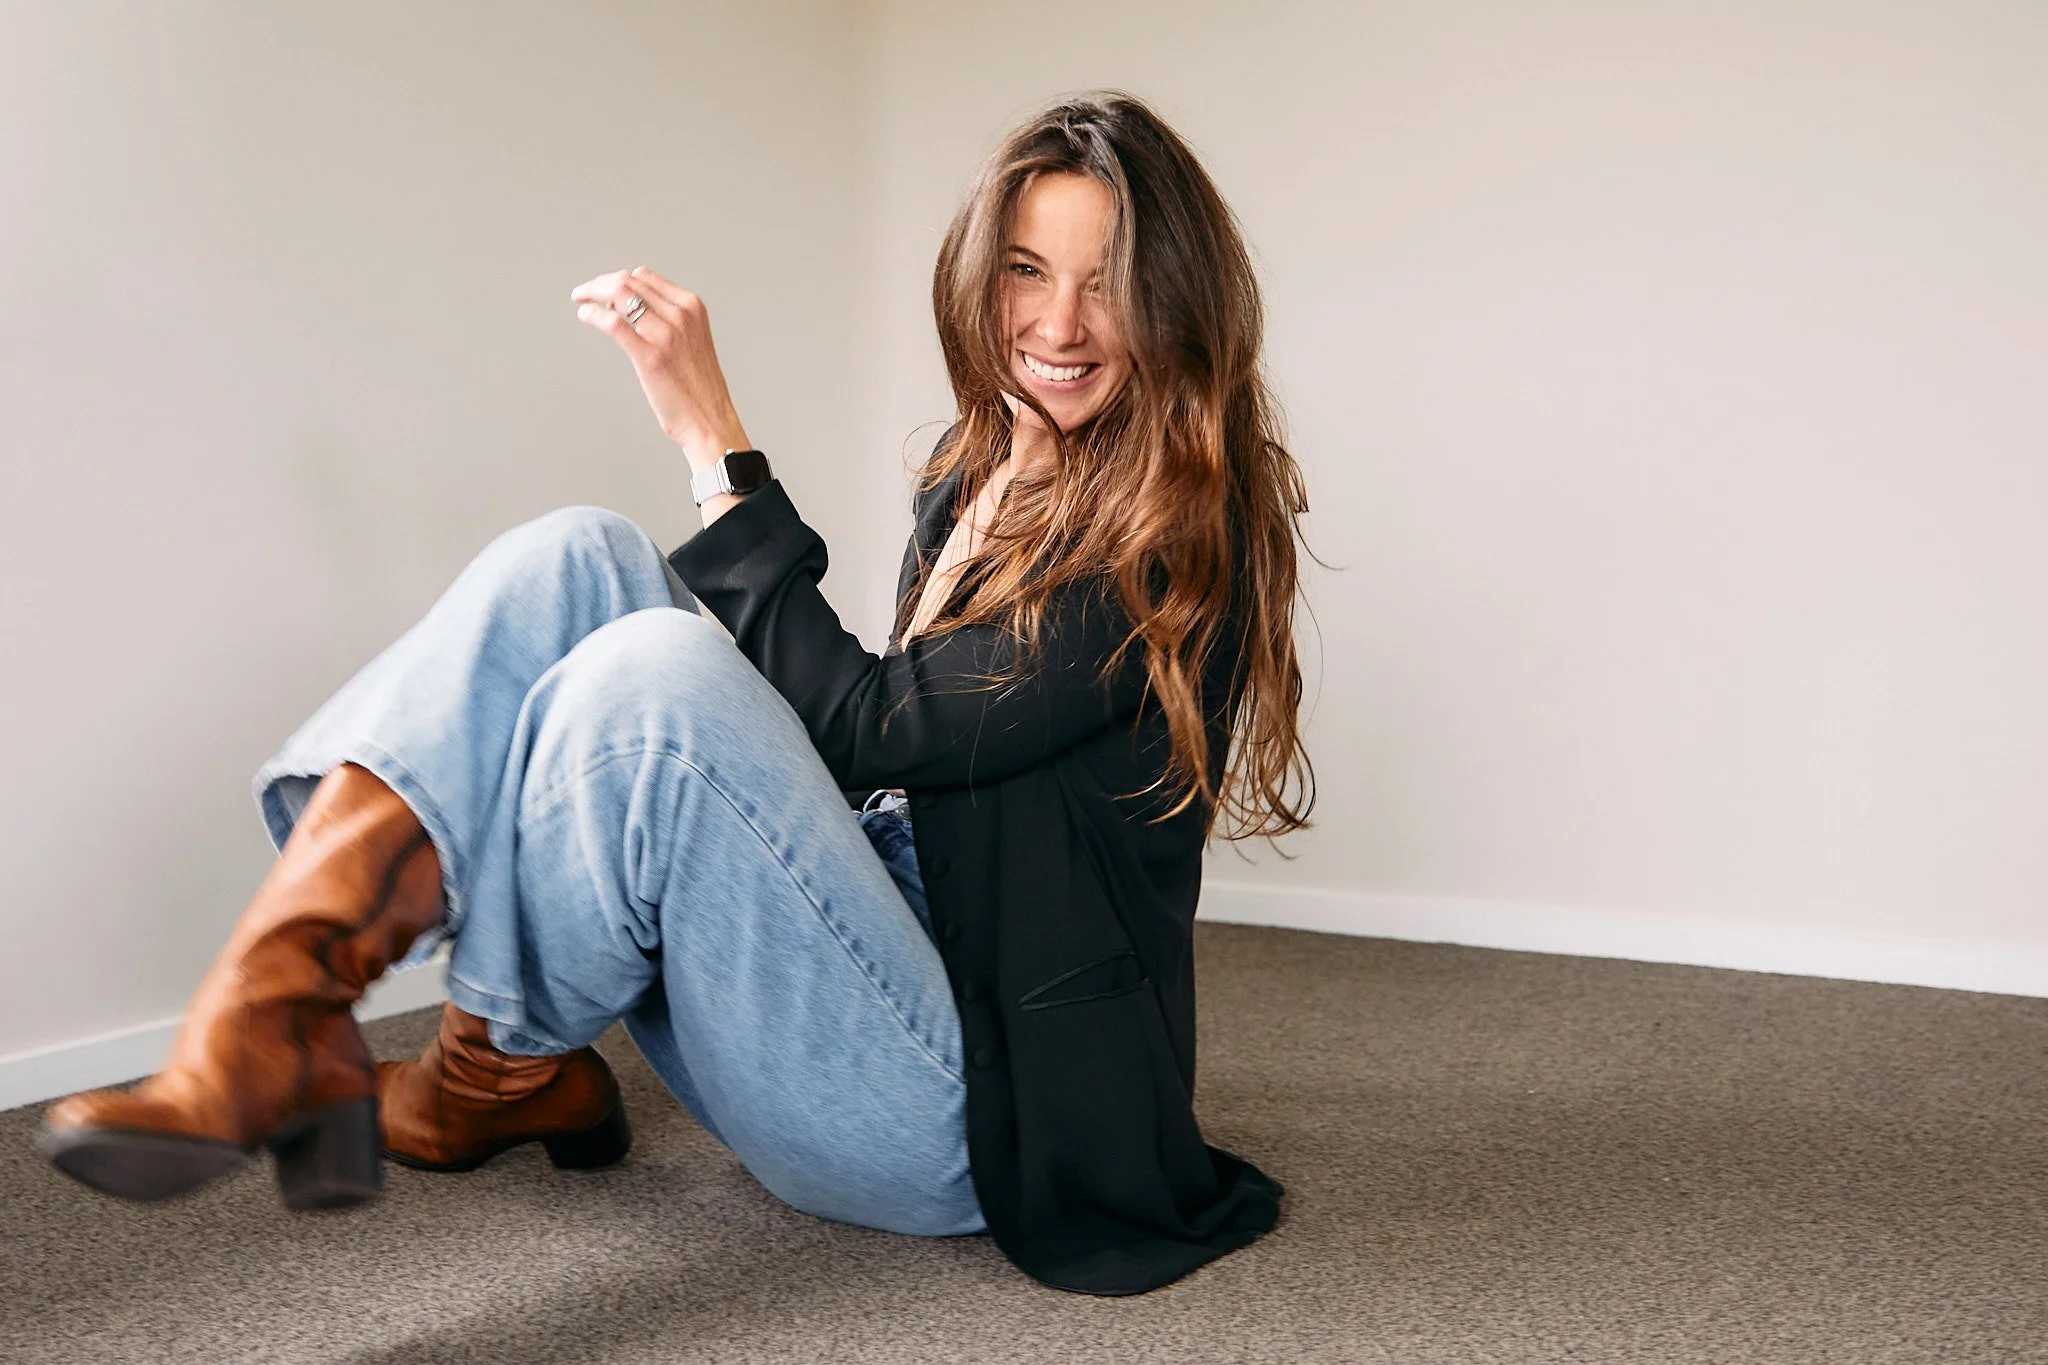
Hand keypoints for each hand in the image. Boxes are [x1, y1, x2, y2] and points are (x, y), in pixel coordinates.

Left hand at [571, 267, 751, 468]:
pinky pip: (613, 323)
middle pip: (628, 282)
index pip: (644, 277)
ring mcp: (666, 334)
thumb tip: (637, 307)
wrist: (709, 420)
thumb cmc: (699, 388)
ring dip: (592, 293)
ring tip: (581, 301)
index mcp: (692, 307)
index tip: (603, 287)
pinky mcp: (650, 356)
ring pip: (619, 295)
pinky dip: (593, 314)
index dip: (617, 279)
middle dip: (600, 284)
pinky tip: (585, 315)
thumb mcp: (692, 340)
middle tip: (585, 293)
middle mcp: (681, 314)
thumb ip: (671, 320)